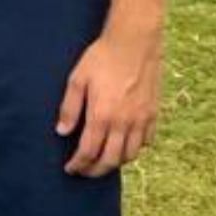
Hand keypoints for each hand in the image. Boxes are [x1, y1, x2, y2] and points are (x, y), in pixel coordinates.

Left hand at [57, 23, 162, 176]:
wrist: (134, 43)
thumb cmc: (101, 58)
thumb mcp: (77, 80)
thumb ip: (70, 109)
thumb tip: (62, 132)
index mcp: (102, 116)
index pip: (88, 152)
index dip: (78, 165)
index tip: (70, 169)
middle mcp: (124, 123)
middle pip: (111, 160)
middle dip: (95, 171)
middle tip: (84, 172)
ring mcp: (142, 120)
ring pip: (130, 155)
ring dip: (115, 163)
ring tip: (102, 161)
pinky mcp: (153, 114)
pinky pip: (146, 142)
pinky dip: (134, 149)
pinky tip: (124, 146)